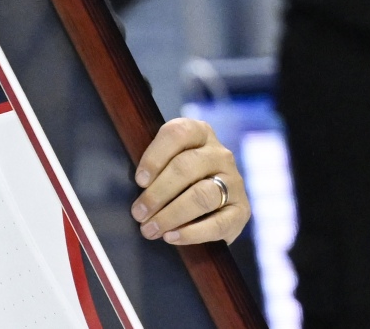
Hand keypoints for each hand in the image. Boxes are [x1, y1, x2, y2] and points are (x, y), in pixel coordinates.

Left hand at [132, 118, 250, 244]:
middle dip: (157, 193)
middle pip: (186, 167)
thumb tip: (127, 184)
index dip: (155, 156)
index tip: (138, 180)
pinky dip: (192, 232)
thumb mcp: (165, 162)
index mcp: (199, 133)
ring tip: (150, 229)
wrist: (212, 207)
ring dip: (171, 214)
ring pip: (201, 195)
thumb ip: (152, 165)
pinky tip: (172, 237)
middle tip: (138, 213)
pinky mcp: (242, 211)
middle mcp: (220, 154)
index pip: (177, 134)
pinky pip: (218, 223)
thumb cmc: (176, 179)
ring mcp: (234, 181)